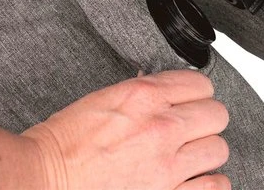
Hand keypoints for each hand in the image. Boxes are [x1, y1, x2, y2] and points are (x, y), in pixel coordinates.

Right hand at [22, 70, 230, 189]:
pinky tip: (193, 178)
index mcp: (143, 96)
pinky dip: (208, 181)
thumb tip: (167, 91)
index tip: (189, 99)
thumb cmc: (65, 141)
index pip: (201, 83)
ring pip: (219, 149)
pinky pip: (215, 185)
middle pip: (217, 114)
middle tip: (191, 125)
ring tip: (190, 154)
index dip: (195, 91)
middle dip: (205, 118)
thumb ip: (143, 93)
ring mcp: (167, 165)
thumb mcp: (105, 98)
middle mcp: (161, 127)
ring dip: (206, 150)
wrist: (44, 178)